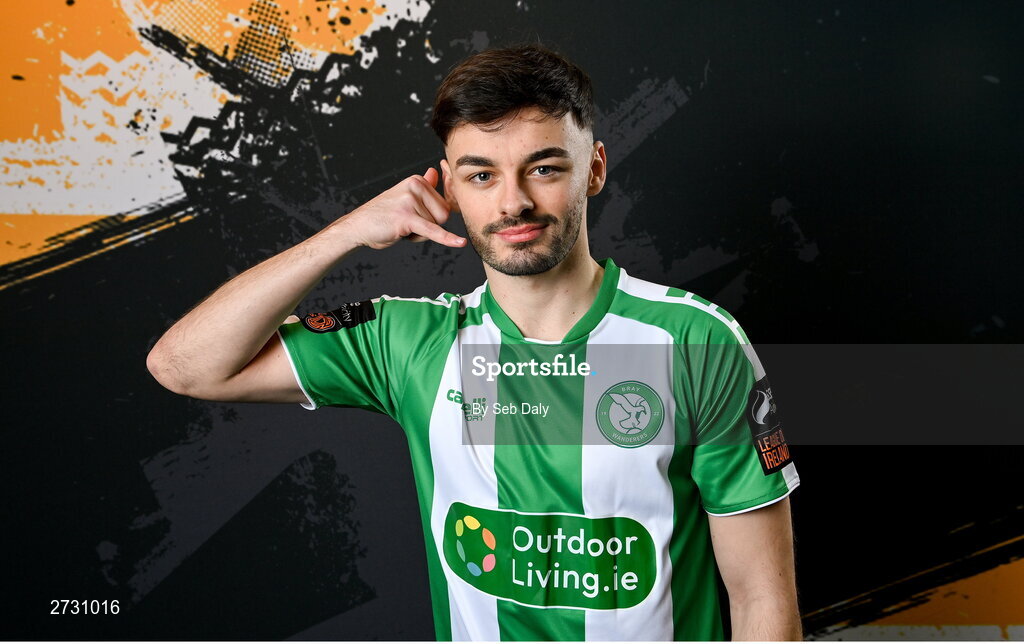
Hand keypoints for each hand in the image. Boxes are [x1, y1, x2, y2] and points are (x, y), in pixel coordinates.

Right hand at [340, 167, 465, 249]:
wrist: (358, 227)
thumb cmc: (382, 215)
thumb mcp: (404, 197)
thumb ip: (422, 186)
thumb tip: (435, 172)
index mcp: (417, 181)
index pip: (444, 205)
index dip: (432, 218)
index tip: (415, 217)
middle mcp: (415, 186)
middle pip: (443, 215)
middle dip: (429, 227)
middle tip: (406, 224)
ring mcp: (410, 201)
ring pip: (435, 227)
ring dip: (419, 235)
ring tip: (400, 228)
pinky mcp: (407, 218)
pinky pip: (432, 231)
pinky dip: (447, 239)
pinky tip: (460, 243)